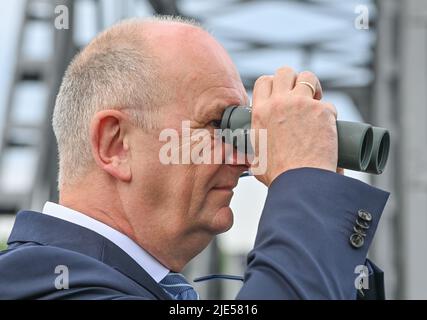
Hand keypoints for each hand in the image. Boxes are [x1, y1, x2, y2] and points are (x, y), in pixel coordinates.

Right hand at [250, 67, 337, 185]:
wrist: (300, 181)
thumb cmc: (279, 175)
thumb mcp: (256, 158)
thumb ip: (255, 149)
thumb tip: (253, 155)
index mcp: (260, 113)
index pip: (264, 82)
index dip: (274, 85)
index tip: (281, 96)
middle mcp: (278, 103)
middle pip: (284, 72)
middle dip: (293, 80)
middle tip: (301, 96)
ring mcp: (301, 104)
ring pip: (308, 77)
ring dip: (313, 87)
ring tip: (316, 102)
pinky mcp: (322, 110)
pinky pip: (328, 104)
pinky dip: (329, 115)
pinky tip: (328, 129)